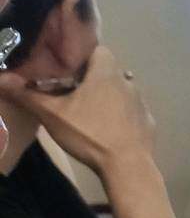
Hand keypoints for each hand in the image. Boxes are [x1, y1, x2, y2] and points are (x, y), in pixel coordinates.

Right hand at [0, 46, 154, 177]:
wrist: (127, 166)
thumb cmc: (89, 134)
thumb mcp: (53, 115)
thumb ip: (28, 96)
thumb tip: (2, 79)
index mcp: (106, 72)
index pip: (98, 50)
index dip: (83, 58)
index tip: (68, 71)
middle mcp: (127, 82)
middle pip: (109, 72)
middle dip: (93, 80)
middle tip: (74, 95)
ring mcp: (141, 103)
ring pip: (122, 92)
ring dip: (109, 98)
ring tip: (91, 114)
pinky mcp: (148, 124)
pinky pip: (133, 114)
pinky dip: (122, 119)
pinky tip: (111, 132)